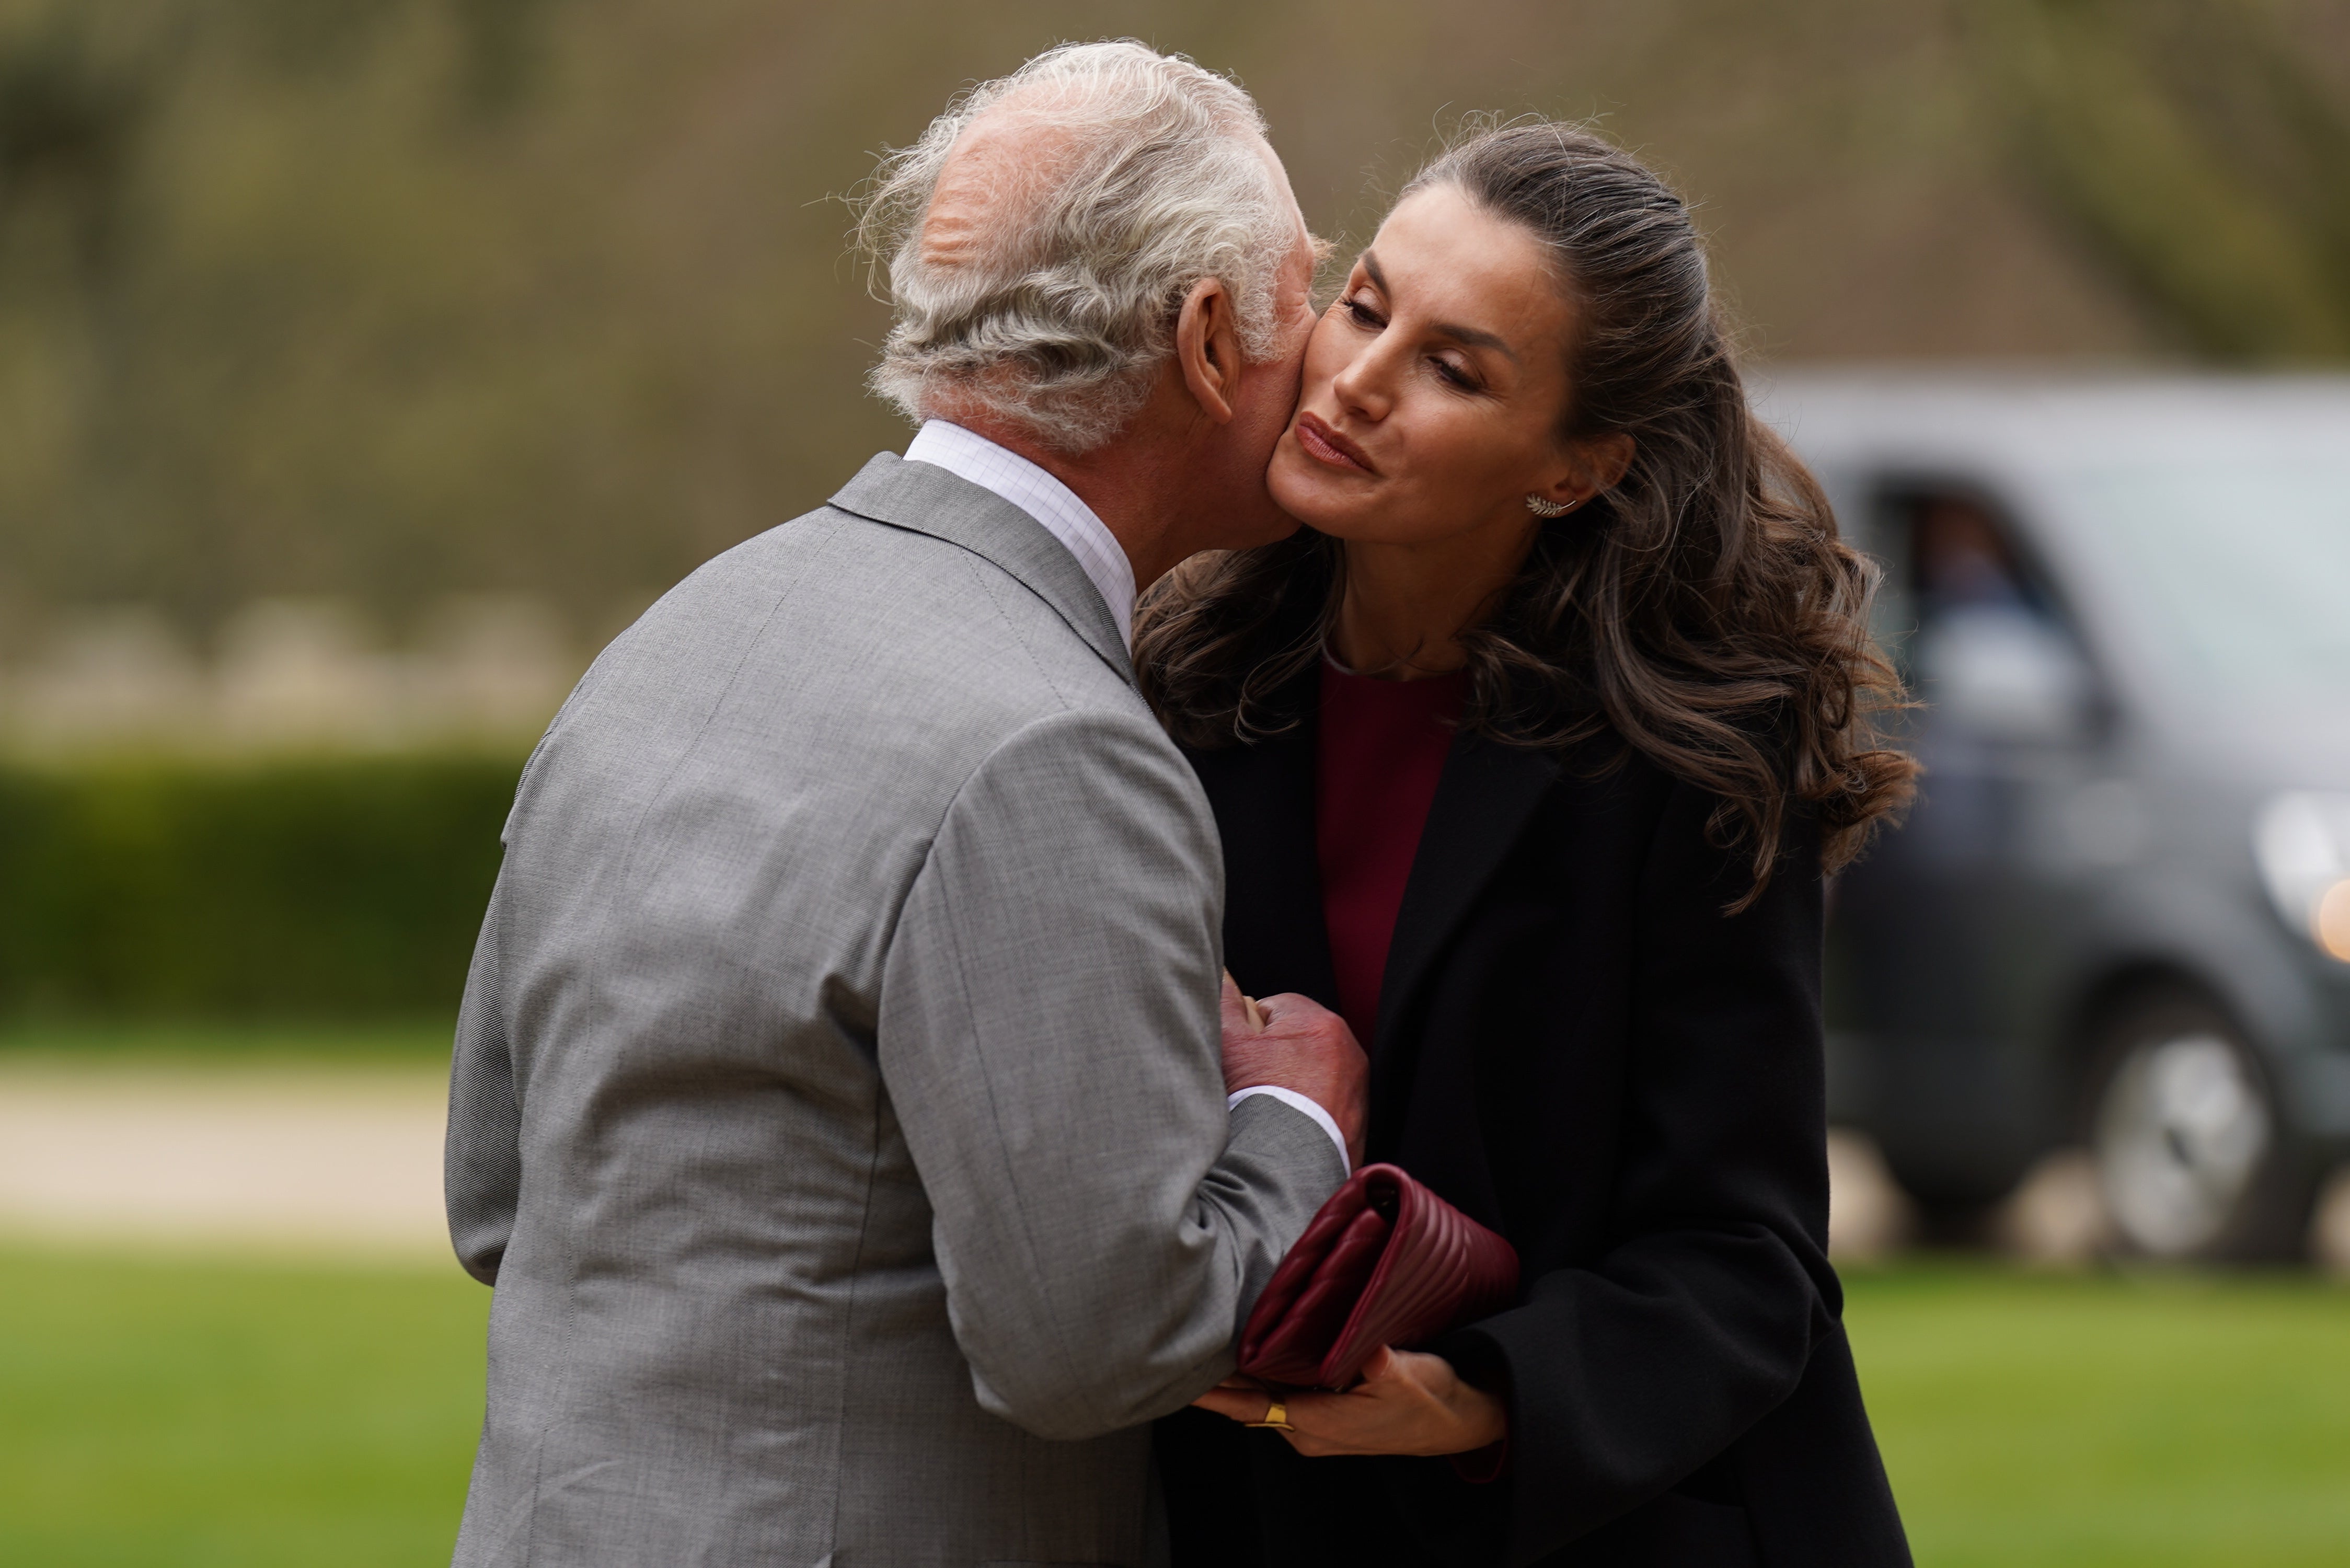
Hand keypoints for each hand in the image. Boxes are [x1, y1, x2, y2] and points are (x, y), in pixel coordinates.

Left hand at [1192, 1346, 1505, 1456]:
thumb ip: (1380, 1363)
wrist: (1454, 1422)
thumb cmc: (1429, 1400)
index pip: (1252, 1405)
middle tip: (1179, 1345)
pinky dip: (1258, 1377)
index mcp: (1318, 1424)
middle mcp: (1307, 1431)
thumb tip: (1362, 1344)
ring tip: (1203, 1343)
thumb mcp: (1408, 1375)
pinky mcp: (1322, 1416)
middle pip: (1247, 1403)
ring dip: (1235, 1377)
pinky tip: (1248, 1352)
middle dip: (1215, 1380)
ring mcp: (1313, 1427)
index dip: (1216, 1391)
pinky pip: (1277, 1397)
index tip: (1184, 1376)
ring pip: (1261, 1399)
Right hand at [1220, 976, 1366, 1168]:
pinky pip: (1325, 1099)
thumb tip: (1222, 977)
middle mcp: (1347, 1049)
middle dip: (1272, 1055)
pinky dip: (1307, 1107)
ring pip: (1310, 1070)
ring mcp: (1356, 1085)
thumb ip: (1224, 1001)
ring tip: (1270, 1106)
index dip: (1249, 1030)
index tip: (1242, 1056)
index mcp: (1320, 1023)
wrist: (1286, 1168)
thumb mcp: (1230, 1043)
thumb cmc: (1260, 1103)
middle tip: (1253, 1082)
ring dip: (1291, 1081)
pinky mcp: (1358, 1117)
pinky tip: (1288, 1124)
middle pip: (1295, 1038)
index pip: (1274, 1006)